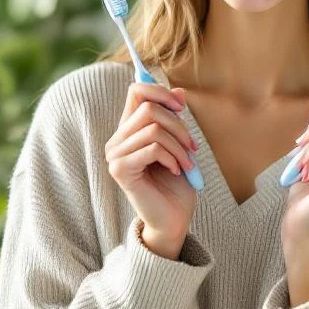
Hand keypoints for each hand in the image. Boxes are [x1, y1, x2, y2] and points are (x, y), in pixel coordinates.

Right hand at [104, 84, 198, 252]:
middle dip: (179, 125)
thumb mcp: (179, 144)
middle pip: (148, 108)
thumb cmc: (176, 182)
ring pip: (153, 129)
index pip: (136, 91)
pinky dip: (172, 158)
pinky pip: (153, 149)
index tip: (181, 108)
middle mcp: (117, 139)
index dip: (159, 92)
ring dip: (179, 146)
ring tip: (187, 163)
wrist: (173, 217)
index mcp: (129, 129)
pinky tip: (175, 171)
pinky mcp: (120, 170)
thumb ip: (174, 118)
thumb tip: (179, 92)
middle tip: (192, 147)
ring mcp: (115, 155)